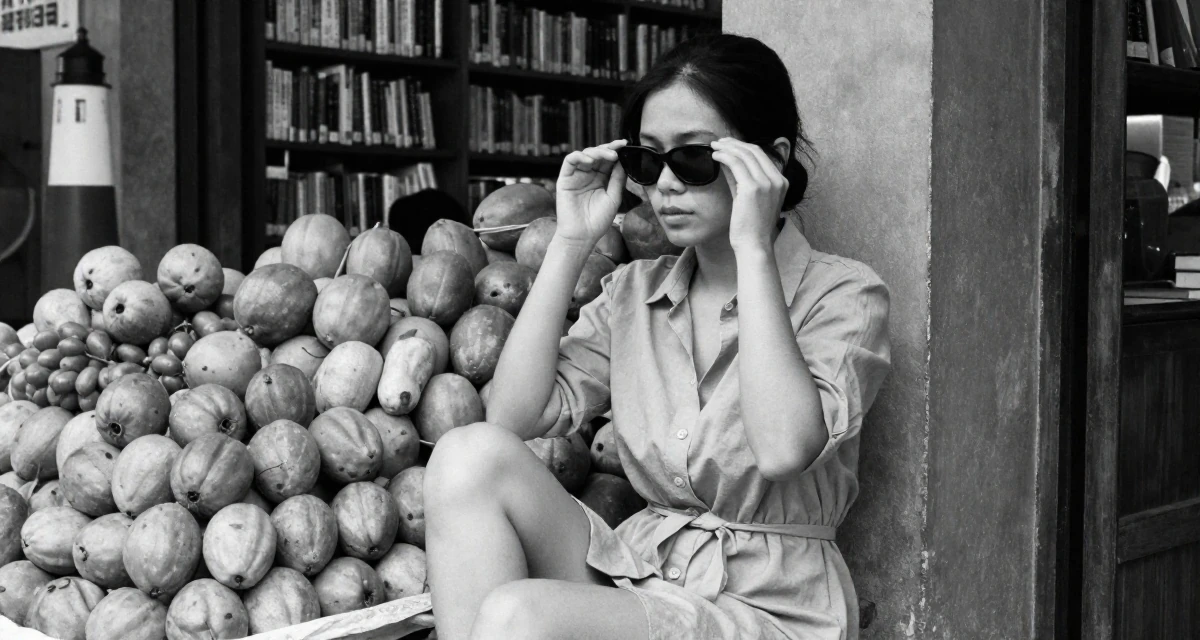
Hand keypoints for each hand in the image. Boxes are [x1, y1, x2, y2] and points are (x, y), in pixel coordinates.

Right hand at [555, 140, 627, 247]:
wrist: (582, 236)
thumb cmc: (598, 220)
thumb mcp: (614, 197)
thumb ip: (618, 179)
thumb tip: (624, 161)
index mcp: (600, 179)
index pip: (608, 160)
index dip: (616, 150)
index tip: (625, 144)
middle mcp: (588, 175)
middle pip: (597, 154)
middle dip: (608, 149)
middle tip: (619, 149)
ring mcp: (576, 176)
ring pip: (585, 154)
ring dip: (597, 151)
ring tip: (609, 156)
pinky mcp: (565, 179)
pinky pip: (570, 161)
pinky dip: (579, 156)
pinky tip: (591, 161)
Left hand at [711, 138, 788, 252]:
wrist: (754, 244)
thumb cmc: (750, 225)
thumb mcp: (748, 197)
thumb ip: (740, 179)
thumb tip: (726, 160)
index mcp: (781, 181)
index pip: (762, 155)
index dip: (743, 146)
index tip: (729, 144)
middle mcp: (777, 180)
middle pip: (754, 151)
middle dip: (734, 143)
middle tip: (719, 142)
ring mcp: (766, 183)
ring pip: (744, 154)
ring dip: (727, 147)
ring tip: (714, 146)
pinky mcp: (752, 188)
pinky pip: (736, 163)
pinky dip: (724, 156)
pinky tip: (714, 156)